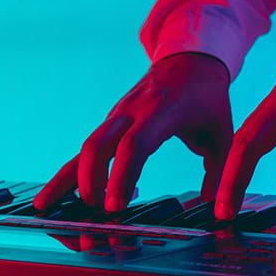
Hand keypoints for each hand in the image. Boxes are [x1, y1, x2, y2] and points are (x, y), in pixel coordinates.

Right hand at [34, 53, 232, 211]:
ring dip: (71, 180)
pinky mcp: (111, 123)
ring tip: (54, 211)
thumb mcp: (223, 131)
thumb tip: (214, 205)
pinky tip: (52, 197)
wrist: (189, 60)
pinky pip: (86, 149)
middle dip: (92, 182)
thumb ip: (219, 169)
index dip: (123, 175)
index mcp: (162, 112)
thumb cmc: (207, 98)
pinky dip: (69, 173)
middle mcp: (132, 112)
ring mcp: (117, 116)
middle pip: (99, 145)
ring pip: (86, 147)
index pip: (135, 145)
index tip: (116, 205)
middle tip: (97, 214)